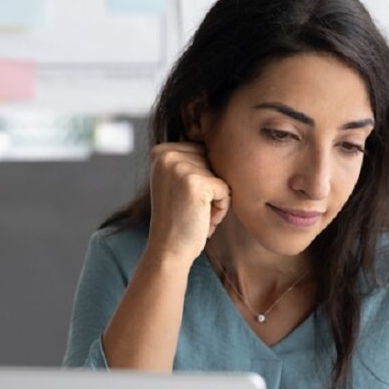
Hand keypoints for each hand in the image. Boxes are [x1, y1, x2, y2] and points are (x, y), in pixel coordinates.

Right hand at [145, 142, 231, 266]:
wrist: (168, 251)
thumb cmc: (178, 220)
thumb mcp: (177, 182)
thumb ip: (191, 159)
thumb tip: (224, 138)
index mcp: (161, 151)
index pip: (203, 151)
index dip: (202, 177)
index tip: (185, 199)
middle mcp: (167, 155)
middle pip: (213, 161)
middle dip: (211, 188)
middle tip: (191, 210)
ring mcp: (181, 168)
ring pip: (221, 175)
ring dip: (217, 199)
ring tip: (196, 215)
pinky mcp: (196, 183)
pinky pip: (226, 190)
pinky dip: (221, 208)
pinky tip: (203, 220)